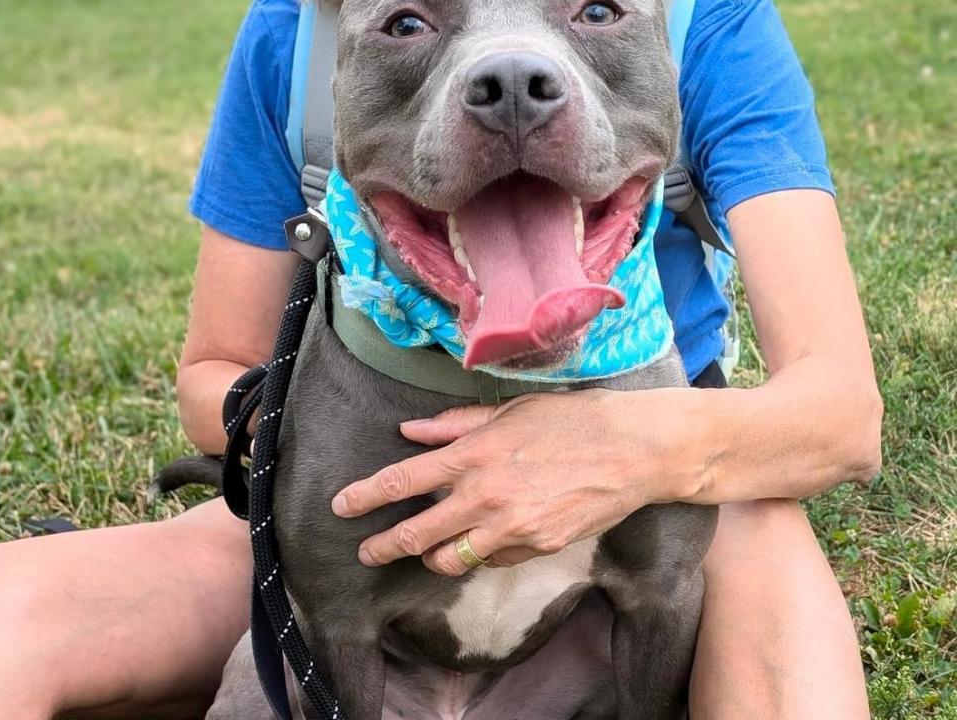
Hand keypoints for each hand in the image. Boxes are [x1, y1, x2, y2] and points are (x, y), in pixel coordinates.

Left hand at [331, 387, 697, 575]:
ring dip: (431, 557)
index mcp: (473, 454)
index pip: (404, 480)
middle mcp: (485, 495)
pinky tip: (482, 541)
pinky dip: (479, 554)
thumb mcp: (508, 411)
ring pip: (451, 559)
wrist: (630, 450)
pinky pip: (492, 561)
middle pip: (417, 532)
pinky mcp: (537, 548)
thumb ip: (454, 426)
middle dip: (384, 545)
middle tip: (366, 552)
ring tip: (425, 551)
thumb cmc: (568, 420)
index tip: (342, 506)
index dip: (367, 496)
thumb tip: (409, 431)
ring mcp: (511, 527)